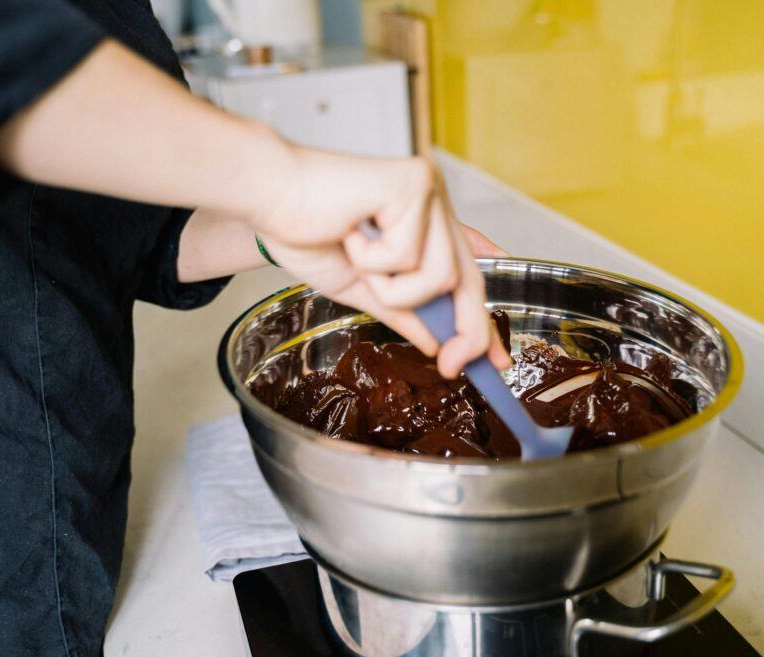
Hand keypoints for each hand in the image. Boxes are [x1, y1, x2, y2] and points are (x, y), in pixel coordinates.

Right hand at [257, 151, 509, 377]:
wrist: (267, 196)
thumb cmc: (304, 229)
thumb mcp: (362, 287)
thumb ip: (402, 312)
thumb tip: (435, 342)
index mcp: (425, 222)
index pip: (468, 278)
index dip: (482, 321)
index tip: (497, 362)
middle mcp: (434, 201)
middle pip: (468, 280)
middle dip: (464, 330)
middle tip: (449, 365)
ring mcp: (427, 190)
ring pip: (439, 275)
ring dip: (392, 287)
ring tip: (357, 260)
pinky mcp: (411, 185)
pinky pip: (409, 255)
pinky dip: (372, 260)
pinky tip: (350, 232)